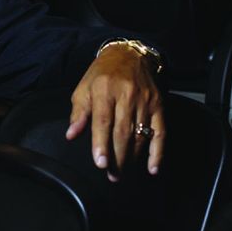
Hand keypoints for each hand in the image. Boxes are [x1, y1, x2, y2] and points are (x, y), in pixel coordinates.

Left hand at [65, 44, 164, 181]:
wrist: (129, 55)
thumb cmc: (101, 75)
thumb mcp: (83, 88)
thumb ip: (79, 112)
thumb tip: (71, 135)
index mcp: (104, 90)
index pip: (103, 121)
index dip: (101, 144)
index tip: (100, 163)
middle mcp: (126, 96)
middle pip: (122, 132)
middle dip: (117, 157)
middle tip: (111, 175)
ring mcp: (145, 101)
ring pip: (140, 135)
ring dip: (132, 158)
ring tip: (123, 173)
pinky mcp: (159, 106)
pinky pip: (160, 132)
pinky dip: (158, 152)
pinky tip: (152, 168)